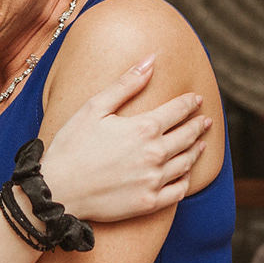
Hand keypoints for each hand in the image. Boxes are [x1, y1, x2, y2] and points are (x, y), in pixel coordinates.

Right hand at [38, 59, 210, 222]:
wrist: (58, 191)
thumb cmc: (71, 146)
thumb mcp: (94, 107)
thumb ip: (126, 83)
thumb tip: (151, 60)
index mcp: (143, 128)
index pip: (178, 110)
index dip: (190, 103)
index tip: (197, 98)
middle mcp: (155, 154)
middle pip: (187, 136)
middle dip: (198, 125)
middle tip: (205, 120)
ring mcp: (154, 180)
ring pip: (187, 163)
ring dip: (196, 150)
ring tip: (200, 144)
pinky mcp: (149, 202)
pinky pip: (179, 191)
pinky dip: (186, 180)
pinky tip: (186, 174)